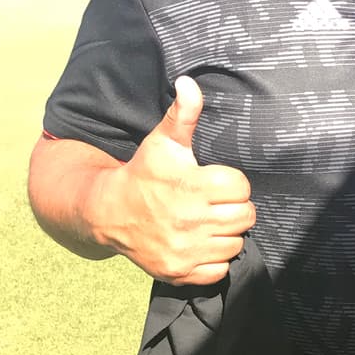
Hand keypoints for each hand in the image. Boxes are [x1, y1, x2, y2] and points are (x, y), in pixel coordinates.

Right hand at [90, 77, 254, 285]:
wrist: (108, 212)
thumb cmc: (143, 174)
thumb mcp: (162, 142)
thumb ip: (182, 114)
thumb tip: (188, 83)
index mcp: (192, 185)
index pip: (241, 187)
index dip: (232, 184)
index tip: (216, 184)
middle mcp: (191, 219)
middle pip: (245, 217)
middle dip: (234, 209)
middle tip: (215, 204)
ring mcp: (186, 249)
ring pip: (235, 243)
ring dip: (226, 234)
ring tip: (208, 223)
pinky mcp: (180, 272)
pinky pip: (219, 270)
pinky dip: (214, 259)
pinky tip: (200, 244)